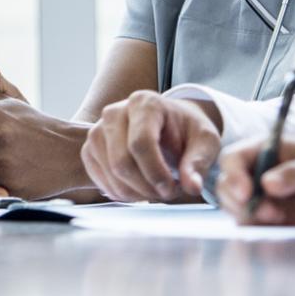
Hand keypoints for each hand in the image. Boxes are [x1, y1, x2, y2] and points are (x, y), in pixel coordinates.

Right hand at [81, 93, 220, 202]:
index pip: (141, 143)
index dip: (156, 173)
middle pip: (121, 161)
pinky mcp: (90, 149)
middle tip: (167, 193)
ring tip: (156, 190)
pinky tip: (139, 190)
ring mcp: (97, 130)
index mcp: (144, 103)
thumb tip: (192, 186)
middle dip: (146, 187)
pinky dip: (120, 193)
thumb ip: (199, 163)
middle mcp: (114, 112)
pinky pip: (99, 179)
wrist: (169, 126)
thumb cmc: (187, 132)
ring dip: (135, 193)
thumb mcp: (204, 141)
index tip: (173, 189)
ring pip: (110, 173)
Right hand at [212, 139, 294, 225]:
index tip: (247, 194)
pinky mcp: (262, 217)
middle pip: (226, 185)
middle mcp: (252, 172)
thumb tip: (266, 183)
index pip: (233, 158)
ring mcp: (255, 196)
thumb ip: (294, 173)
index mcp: (261, 150)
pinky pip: (247, 224)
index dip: (233, 175)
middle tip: (270, 213)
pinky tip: (279, 225)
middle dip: (240, 202)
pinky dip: (256, 228)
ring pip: (233, 207)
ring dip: (249, 216)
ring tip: (280, 217)